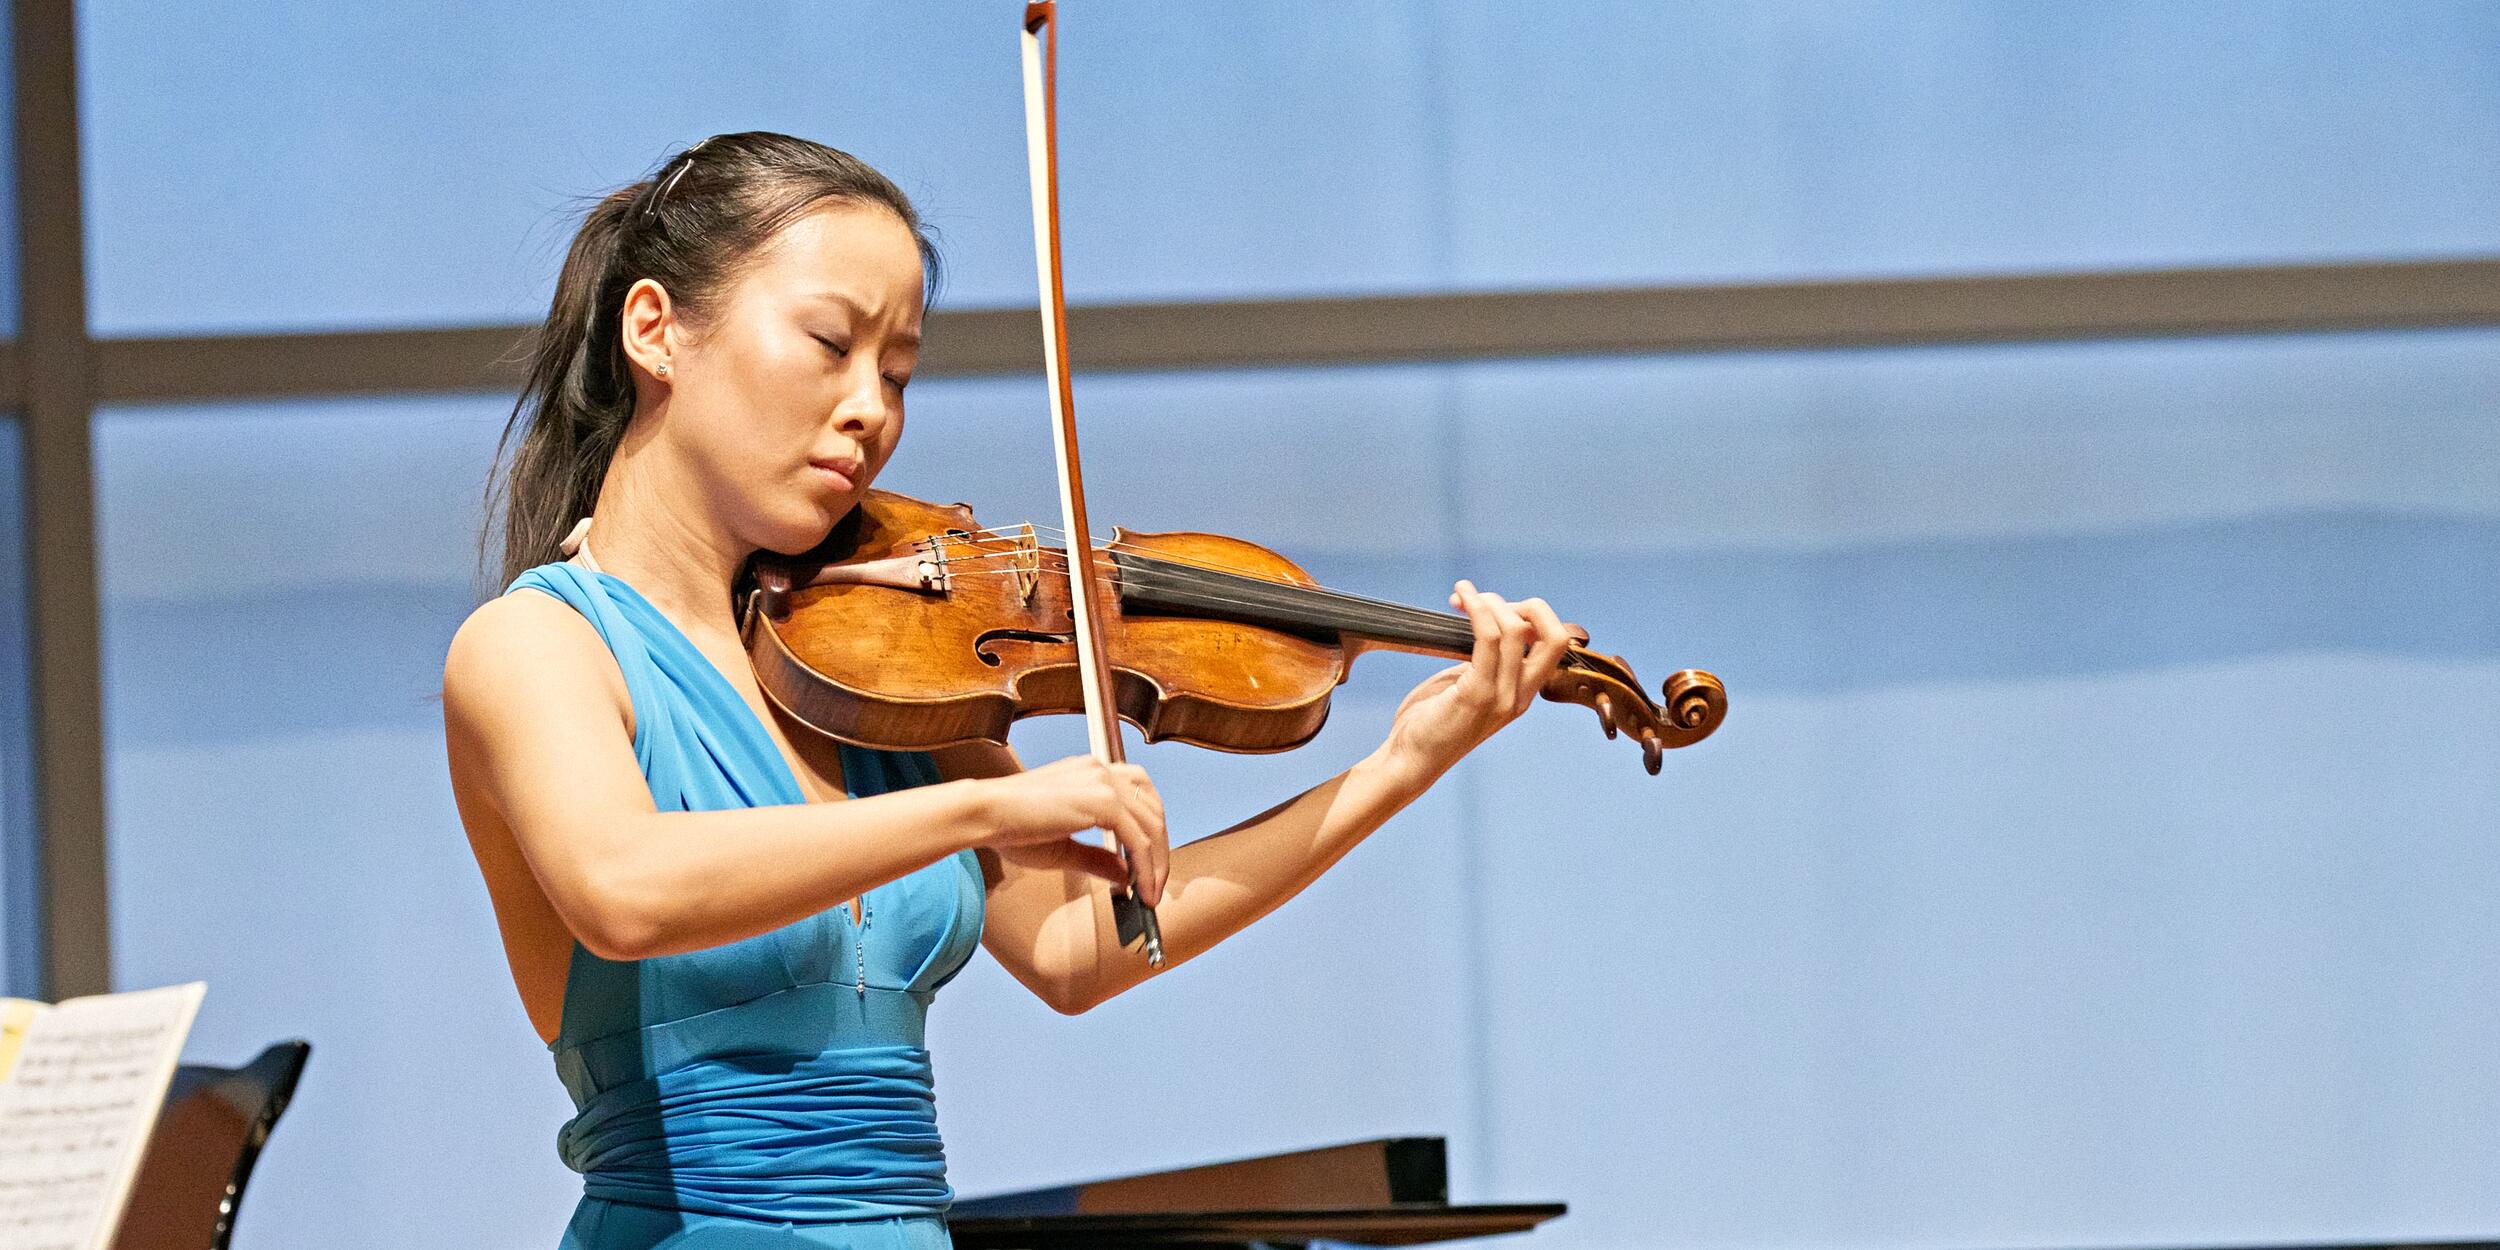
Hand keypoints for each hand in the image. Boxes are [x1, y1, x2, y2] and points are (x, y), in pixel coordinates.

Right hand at [967, 755, 1169, 905]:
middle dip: (1160, 850)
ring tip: (1150, 894)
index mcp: (1090, 772)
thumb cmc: (1010, 828)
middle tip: (1154, 885)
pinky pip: (1140, 840)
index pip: (1139, 793)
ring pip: (1153, 825)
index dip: (1150, 829)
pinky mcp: (1103, 800)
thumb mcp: (1063, 847)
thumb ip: (1097, 857)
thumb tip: (1125, 874)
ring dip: (1157, 864)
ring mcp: (1104, 781)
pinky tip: (1141, 890)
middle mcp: (1101, 770)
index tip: (1147, 864)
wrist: (986, 815)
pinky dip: (1146, 868)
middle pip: (1153, 808)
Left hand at [1381, 580, 1577, 776]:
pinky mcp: (1477, 694)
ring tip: (1462, 593)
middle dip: (1529, 605)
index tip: (1494, 608)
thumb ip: (1483, 661)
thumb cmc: (1430, 723)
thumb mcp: (1467, 686)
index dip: (1531, 617)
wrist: (1409, 762)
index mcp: (1522, 694)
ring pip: (1516, 630)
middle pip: (1556, 637)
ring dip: (1489, 600)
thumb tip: (1485, 623)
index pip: (1554, 645)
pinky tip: (1459, 599)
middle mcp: (1520, 696)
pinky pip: (1487, 638)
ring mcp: (1502, 697)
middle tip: (1487, 600)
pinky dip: (1476, 610)